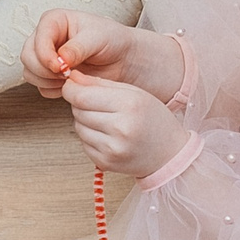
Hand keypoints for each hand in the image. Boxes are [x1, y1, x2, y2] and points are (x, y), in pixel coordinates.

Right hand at [23, 12, 183, 100]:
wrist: (123, 59)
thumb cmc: (113, 40)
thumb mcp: (98, 38)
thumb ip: (77, 47)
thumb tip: (61, 59)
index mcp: (54, 21)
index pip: (37, 38)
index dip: (44, 55)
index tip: (60, 67)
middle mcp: (46, 37)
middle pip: (27, 56)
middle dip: (44, 70)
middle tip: (66, 75)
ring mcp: (45, 56)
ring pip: (29, 72)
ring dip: (47, 80)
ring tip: (70, 78)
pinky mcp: (49, 74)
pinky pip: (39, 86)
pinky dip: (52, 89)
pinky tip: (69, 84)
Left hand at [60, 72, 193, 178]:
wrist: (169, 154)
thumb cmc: (153, 120)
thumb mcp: (134, 93)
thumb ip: (100, 83)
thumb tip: (72, 77)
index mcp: (129, 105)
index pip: (82, 96)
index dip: (71, 89)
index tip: (71, 86)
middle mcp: (120, 128)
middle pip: (78, 110)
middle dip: (79, 103)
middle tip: (95, 102)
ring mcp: (112, 149)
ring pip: (78, 127)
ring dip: (84, 120)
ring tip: (105, 120)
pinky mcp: (105, 163)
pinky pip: (83, 143)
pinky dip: (90, 136)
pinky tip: (107, 135)